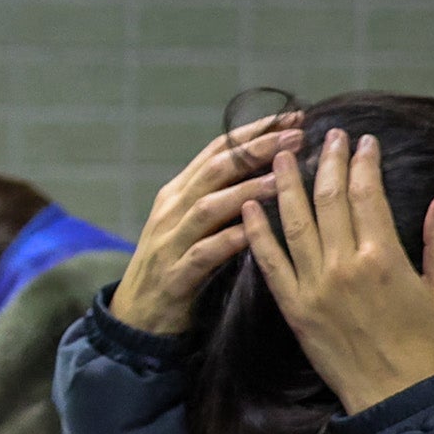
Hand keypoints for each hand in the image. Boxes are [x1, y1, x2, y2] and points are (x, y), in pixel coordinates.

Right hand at [112, 111, 298, 336]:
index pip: (218, 150)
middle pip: (215, 170)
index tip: (293, 117)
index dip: (254, 132)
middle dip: (256, 150)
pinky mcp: (175, 274)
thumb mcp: (193, 225)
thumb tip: (270, 170)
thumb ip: (221, 198)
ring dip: (246, 190)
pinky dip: (230, 240)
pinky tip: (256, 232)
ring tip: (283, 179)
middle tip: (296, 137)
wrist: (137, 316)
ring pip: (209, 206)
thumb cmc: (175, 267)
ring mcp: (170, 241)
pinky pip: (204, 253)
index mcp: (178, 194)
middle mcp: (172, 210)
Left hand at [242, 129, 433, 416]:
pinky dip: (257, 232)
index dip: (364, 164)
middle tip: (327, 136)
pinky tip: (250, 206)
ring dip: (286, 185)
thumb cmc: (427, 344)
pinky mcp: (293, 306)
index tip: (364, 141)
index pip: (367, 196)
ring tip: (280, 155)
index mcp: (383, 258)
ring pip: (294, 223)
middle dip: (328, 162)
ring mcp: (313, 286)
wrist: (393, 395)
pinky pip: (270, 262)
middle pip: (329, 201)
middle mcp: (343, 266)